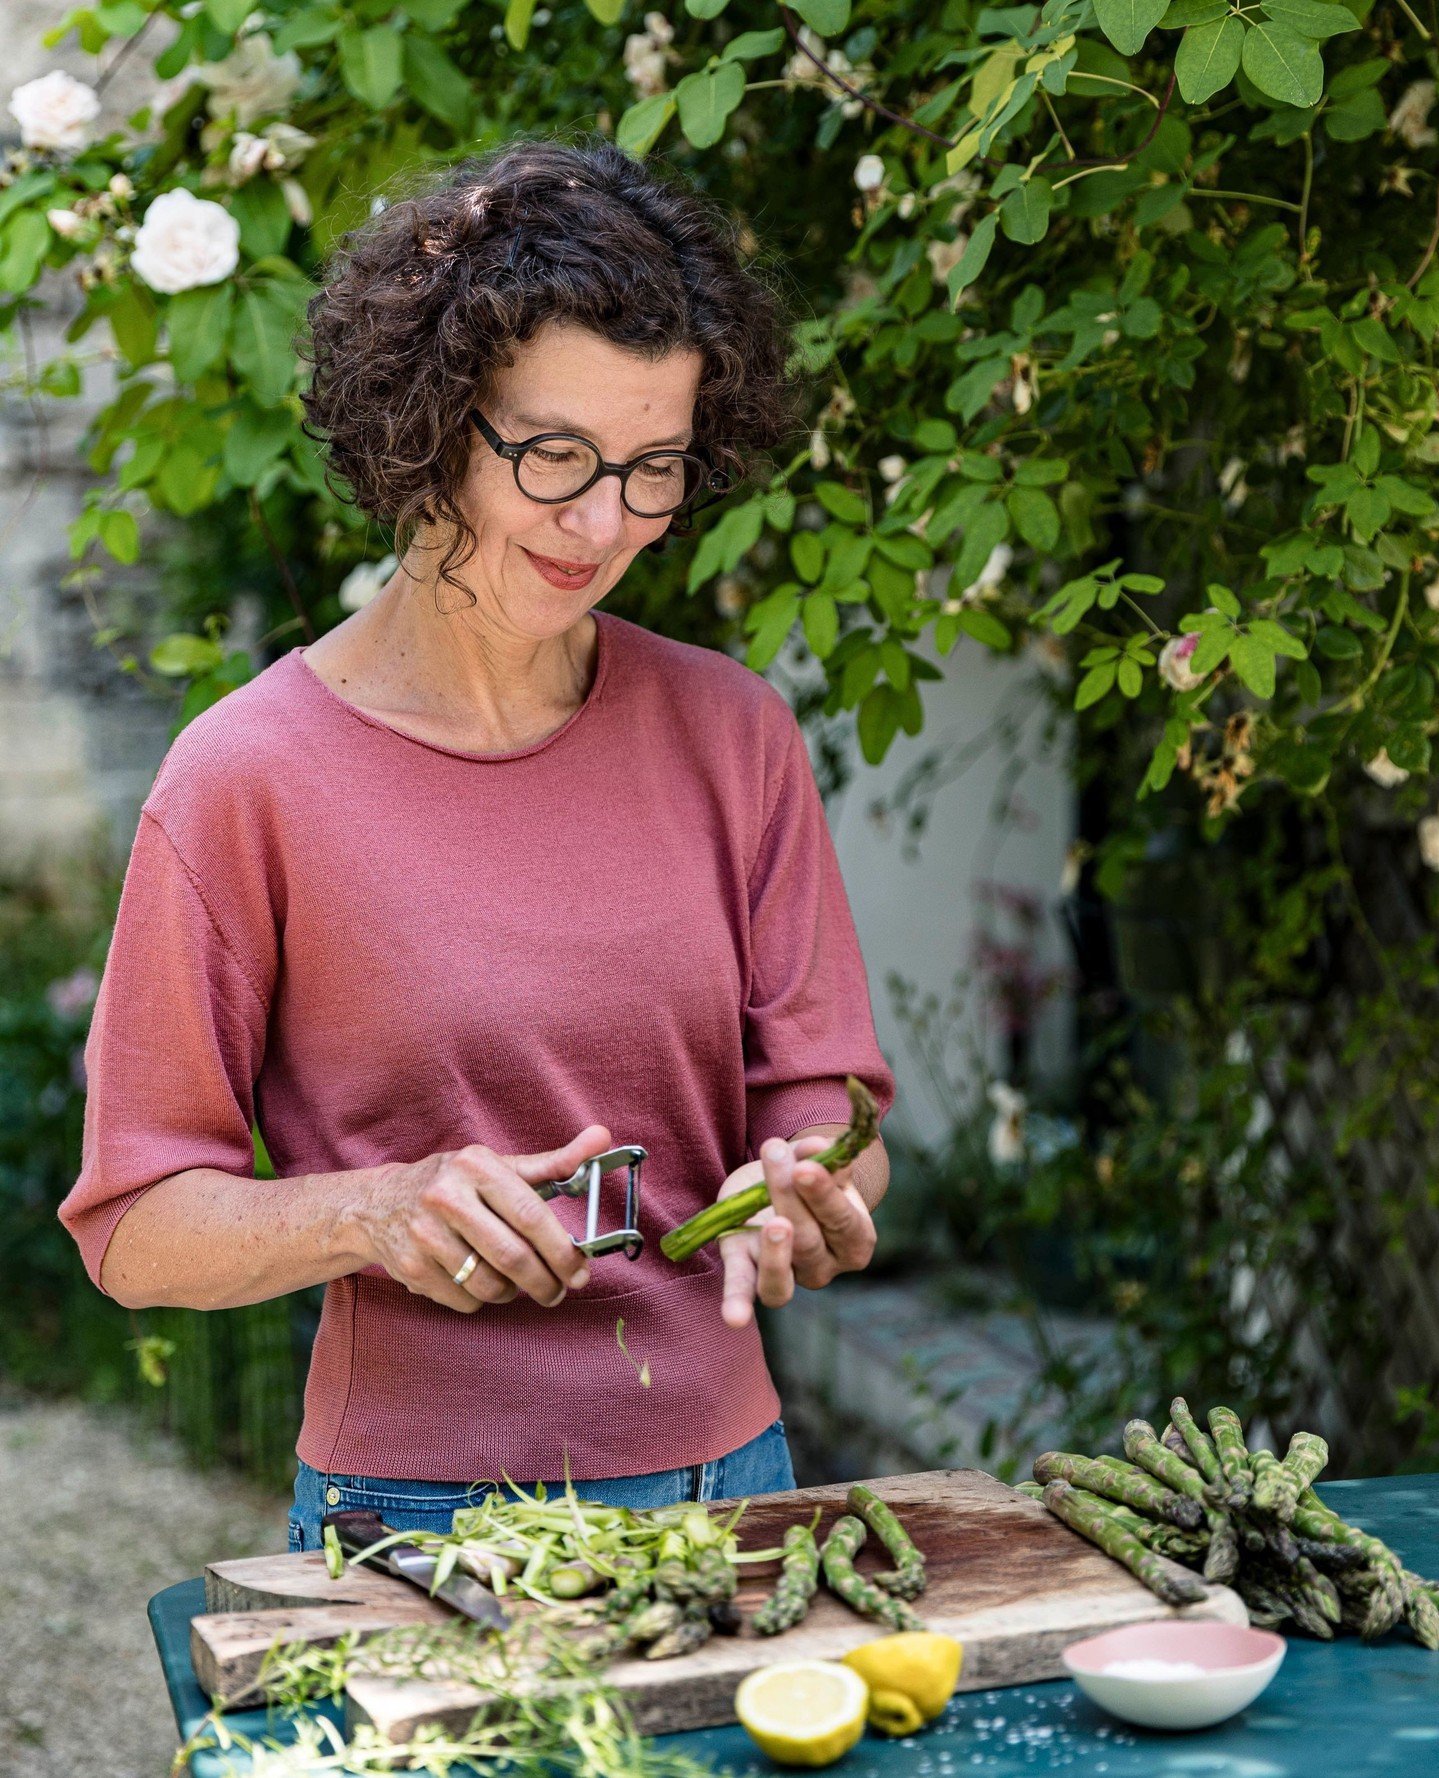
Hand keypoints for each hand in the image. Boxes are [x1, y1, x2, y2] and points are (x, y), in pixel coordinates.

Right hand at [350, 1126, 612, 1313]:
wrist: (377, 1205)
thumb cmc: (452, 1185)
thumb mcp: (498, 1166)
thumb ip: (553, 1162)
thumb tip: (602, 1138)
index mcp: (475, 1166)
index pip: (530, 1213)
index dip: (561, 1248)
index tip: (580, 1270)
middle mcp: (446, 1197)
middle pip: (512, 1256)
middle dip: (544, 1282)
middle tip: (558, 1292)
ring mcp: (424, 1234)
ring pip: (489, 1284)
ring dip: (512, 1292)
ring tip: (515, 1282)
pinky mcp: (410, 1268)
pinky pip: (464, 1300)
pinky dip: (480, 1300)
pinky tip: (476, 1280)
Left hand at [718, 1134, 876, 1328]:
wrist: (783, 1188)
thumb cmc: (808, 1178)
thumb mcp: (816, 1162)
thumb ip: (819, 1155)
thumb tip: (821, 1146)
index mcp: (854, 1240)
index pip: (843, 1221)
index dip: (824, 1195)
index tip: (806, 1167)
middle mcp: (824, 1267)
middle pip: (808, 1241)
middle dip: (790, 1197)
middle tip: (774, 1156)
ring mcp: (788, 1275)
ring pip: (782, 1280)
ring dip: (776, 1254)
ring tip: (775, 1225)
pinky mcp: (748, 1269)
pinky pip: (744, 1291)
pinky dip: (738, 1305)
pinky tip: (734, 1318)